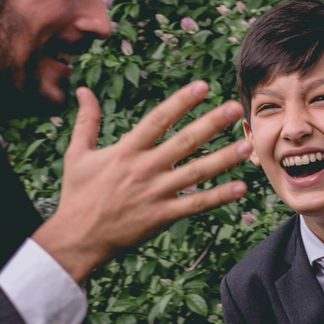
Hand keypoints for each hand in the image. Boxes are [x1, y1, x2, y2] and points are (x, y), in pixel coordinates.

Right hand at [34, 82, 249, 281]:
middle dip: (211, 123)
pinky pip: (196, 204)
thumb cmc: (78, 194)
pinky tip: (240, 188)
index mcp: (126, 150)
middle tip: (234, 108)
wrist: (77, 238)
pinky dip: (219, 197)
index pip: (158, 119)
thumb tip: (83, 90)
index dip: (181, 101)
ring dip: (224, 158)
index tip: (202, 86)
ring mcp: (155, 193)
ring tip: (247, 145)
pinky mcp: (162, 216)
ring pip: (196, 172)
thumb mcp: (77, 154)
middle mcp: (144, 169)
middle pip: (184, 141)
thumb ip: (86, 121)